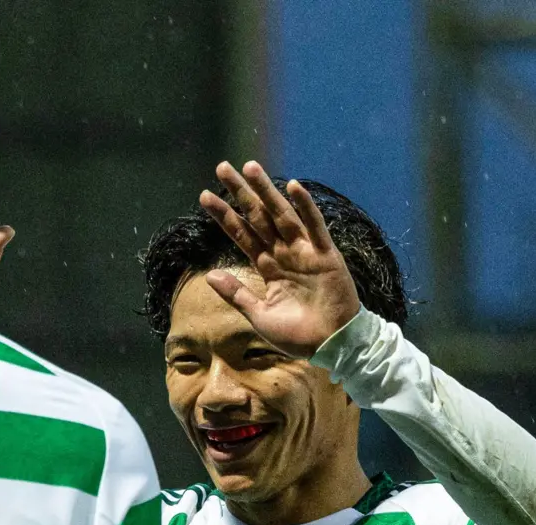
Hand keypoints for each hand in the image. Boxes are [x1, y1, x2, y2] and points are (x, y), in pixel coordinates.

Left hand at [198, 161, 361, 357]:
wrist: (331, 347)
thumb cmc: (298, 334)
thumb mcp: (259, 315)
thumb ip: (236, 294)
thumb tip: (209, 276)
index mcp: (268, 267)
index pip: (241, 234)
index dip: (224, 216)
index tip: (204, 196)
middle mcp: (284, 253)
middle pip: (258, 217)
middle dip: (240, 193)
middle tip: (222, 168)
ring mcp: (305, 252)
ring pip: (282, 215)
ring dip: (266, 191)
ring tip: (250, 167)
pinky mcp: (326, 255)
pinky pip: (314, 227)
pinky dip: (305, 207)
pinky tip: (293, 187)